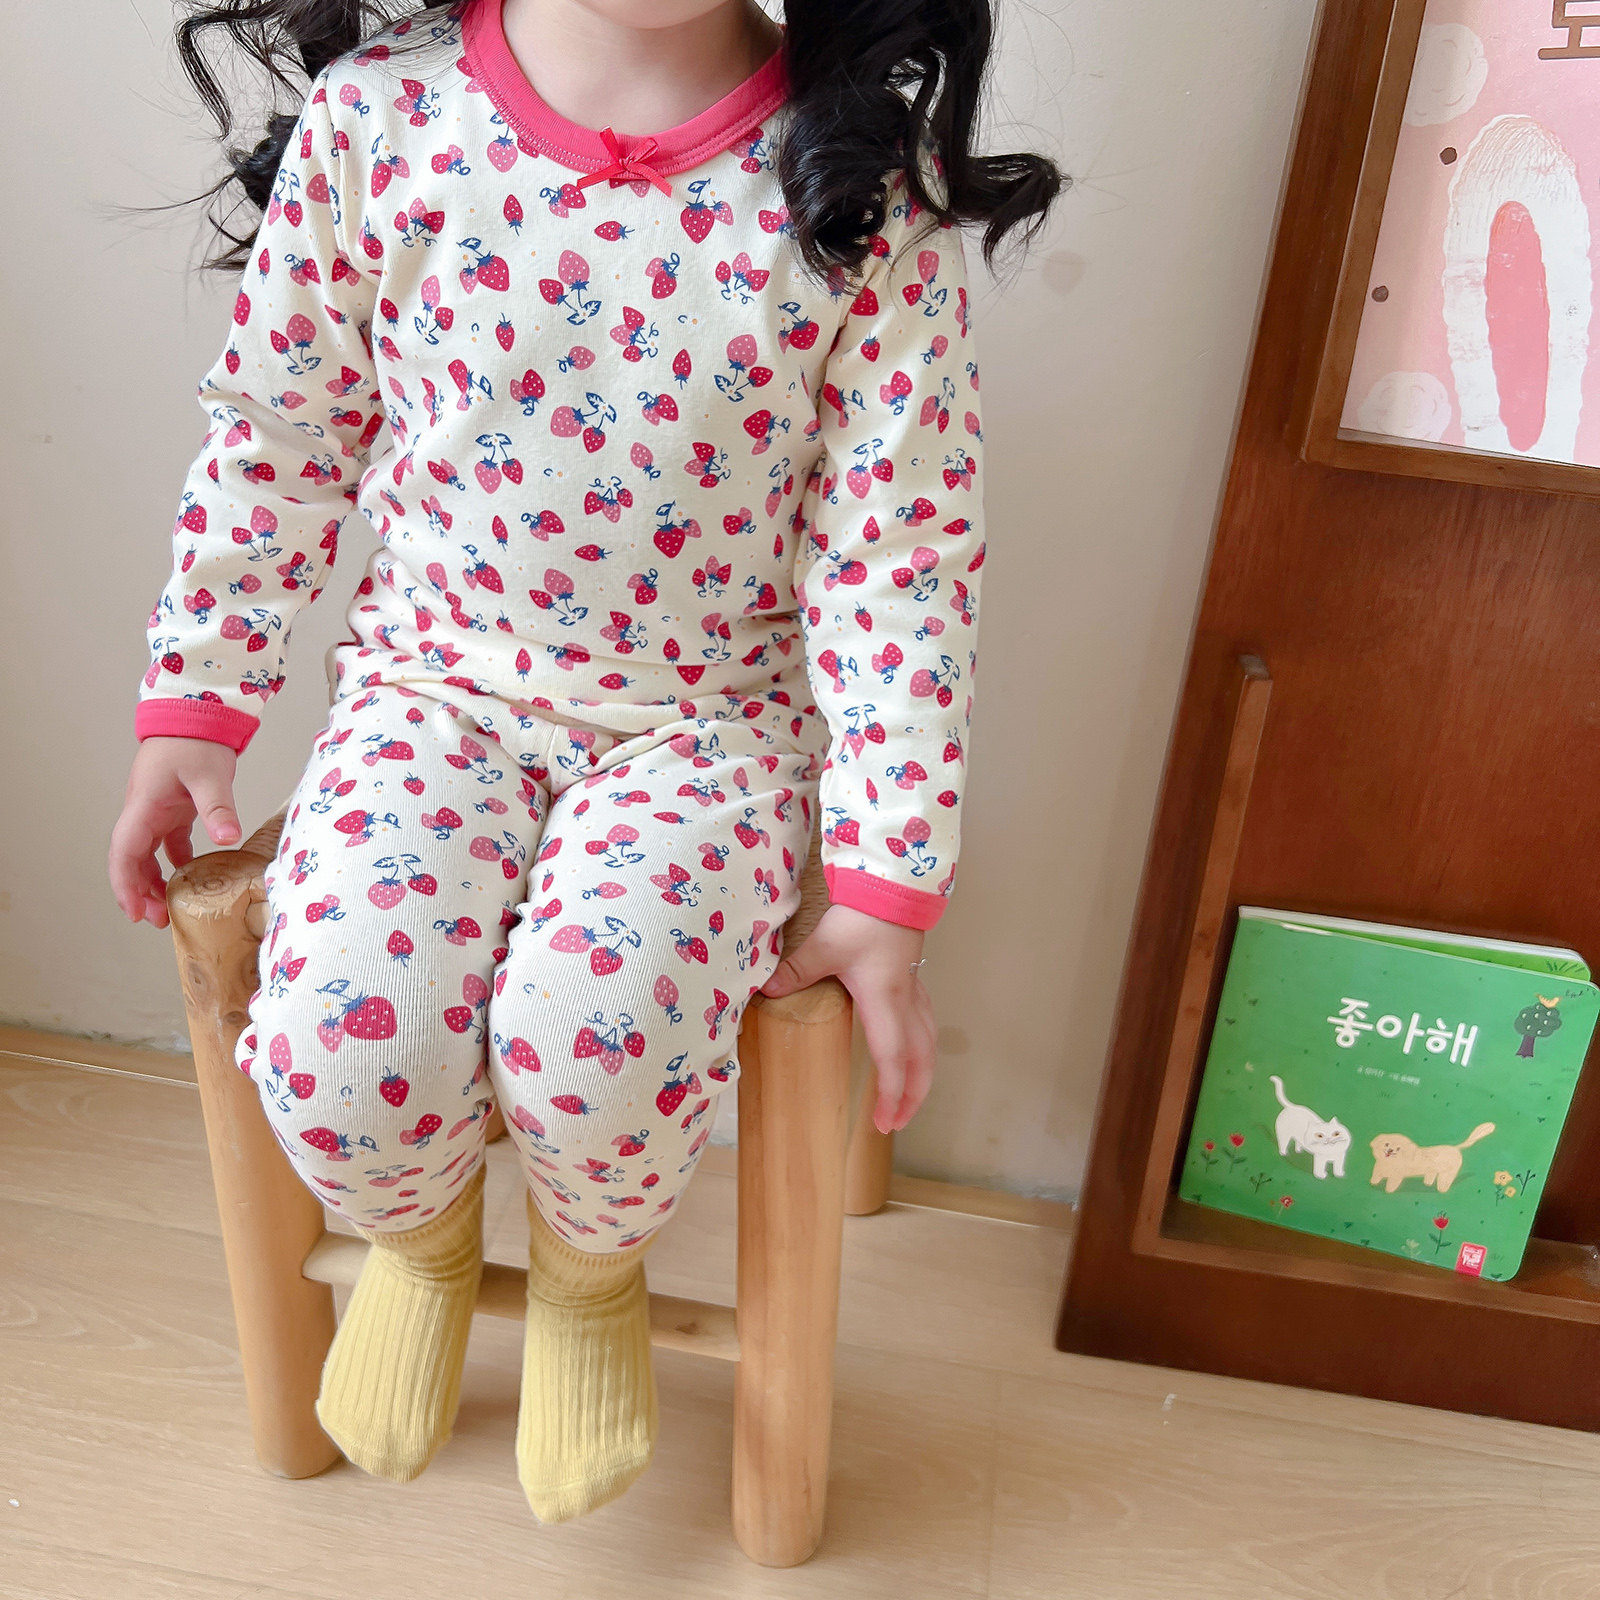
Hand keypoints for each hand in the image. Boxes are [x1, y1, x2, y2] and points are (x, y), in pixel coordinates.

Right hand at [109, 737, 242, 929]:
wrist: (195, 713)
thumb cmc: (195, 739)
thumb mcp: (209, 774)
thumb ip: (218, 806)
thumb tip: (228, 838)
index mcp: (144, 806)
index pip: (125, 853)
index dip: (126, 885)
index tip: (136, 911)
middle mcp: (144, 812)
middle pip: (132, 860)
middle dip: (140, 892)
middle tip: (160, 921)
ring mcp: (157, 811)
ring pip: (148, 854)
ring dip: (156, 881)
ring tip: (172, 908)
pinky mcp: (174, 809)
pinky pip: (168, 843)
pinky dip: (175, 863)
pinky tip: (192, 878)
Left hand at [760, 903, 934, 1132]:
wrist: (892, 887)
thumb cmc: (863, 918)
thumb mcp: (824, 946)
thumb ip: (796, 972)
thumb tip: (767, 992)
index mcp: (884, 1002)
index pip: (892, 1059)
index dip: (890, 1094)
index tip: (883, 1122)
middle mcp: (905, 1002)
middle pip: (920, 1060)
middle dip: (912, 1095)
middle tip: (896, 1124)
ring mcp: (913, 990)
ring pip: (928, 1043)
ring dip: (922, 1074)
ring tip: (909, 1097)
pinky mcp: (912, 979)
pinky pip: (925, 1023)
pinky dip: (922, 1047)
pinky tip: (911, 1050)